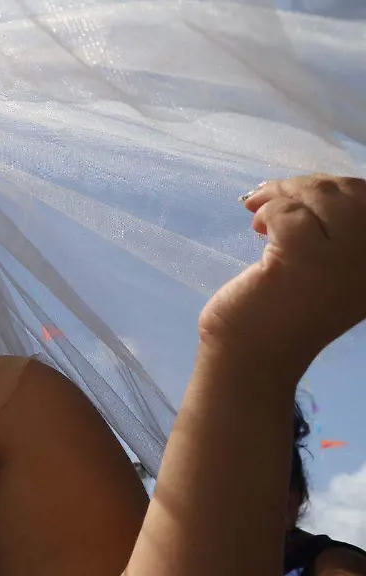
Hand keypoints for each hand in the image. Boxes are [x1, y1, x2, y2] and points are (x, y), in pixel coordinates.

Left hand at [199, 174, 365, 380]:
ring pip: (324, 198)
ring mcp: (341, 264)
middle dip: (309, 185)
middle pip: (354, 195)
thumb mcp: (326, 272)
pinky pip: (291, 213)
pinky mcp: (303, 263)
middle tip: (273, 196)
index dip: (343, 189)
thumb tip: (324, 188)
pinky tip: (257, 228)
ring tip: (259, 208)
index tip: (307, 195)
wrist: (251, 360)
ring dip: (285, 192)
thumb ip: (338, 236)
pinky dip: (270, 209)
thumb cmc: (283, 316)